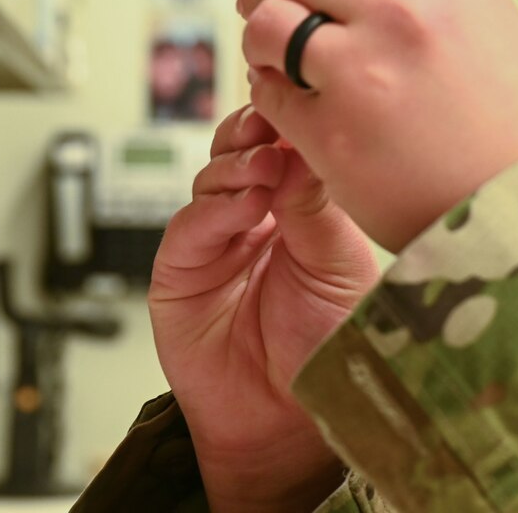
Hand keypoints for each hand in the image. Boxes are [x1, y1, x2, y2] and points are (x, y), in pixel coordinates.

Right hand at [148, 104, 378, 511]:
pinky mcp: (178, 274)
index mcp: (298, 207)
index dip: (289, 120)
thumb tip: (305, 144)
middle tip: (274, 119)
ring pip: (210, 179)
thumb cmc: (326, 346)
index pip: (286, 146)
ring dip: (236, 166)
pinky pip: (186, 228)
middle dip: (255, 128)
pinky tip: (244, 207)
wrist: (291, 421)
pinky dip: (213, 212)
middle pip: (240, 150)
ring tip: (265, 166)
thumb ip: (317, 207)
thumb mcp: (339, 265)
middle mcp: (253, 216)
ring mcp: (214, 241)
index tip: (303, 95)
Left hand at [238, 0, 517, 251]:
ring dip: (260, 41)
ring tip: (278, 64)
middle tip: (256, 8)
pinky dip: (271, 97)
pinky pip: (269, 95)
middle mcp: (403, 7)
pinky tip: (296, 108)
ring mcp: (363, 68)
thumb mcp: (488, 23)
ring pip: (266, 24)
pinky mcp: (334, 131)